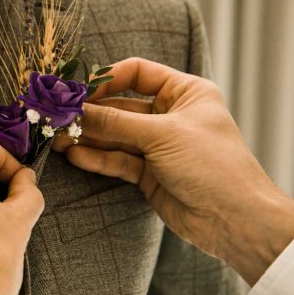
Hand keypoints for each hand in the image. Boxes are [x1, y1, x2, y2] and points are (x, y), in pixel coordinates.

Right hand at [53, 57, 293, 284]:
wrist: (236, 221)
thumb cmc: (213, 165)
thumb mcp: (162, 135)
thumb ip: (115, 122)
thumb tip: (74, 111)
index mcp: (185, 93)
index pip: (138, 73)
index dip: (107, 79)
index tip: (78, 90)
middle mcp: (171, 115)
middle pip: (120, 106)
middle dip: (90, 113)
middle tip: (58, 118)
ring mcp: (158, 146)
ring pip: (115, 135)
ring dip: (87, 137)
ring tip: (57, 139)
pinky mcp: (149, 173)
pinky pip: (117, 159)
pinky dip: (97, 157)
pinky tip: (75, 156)